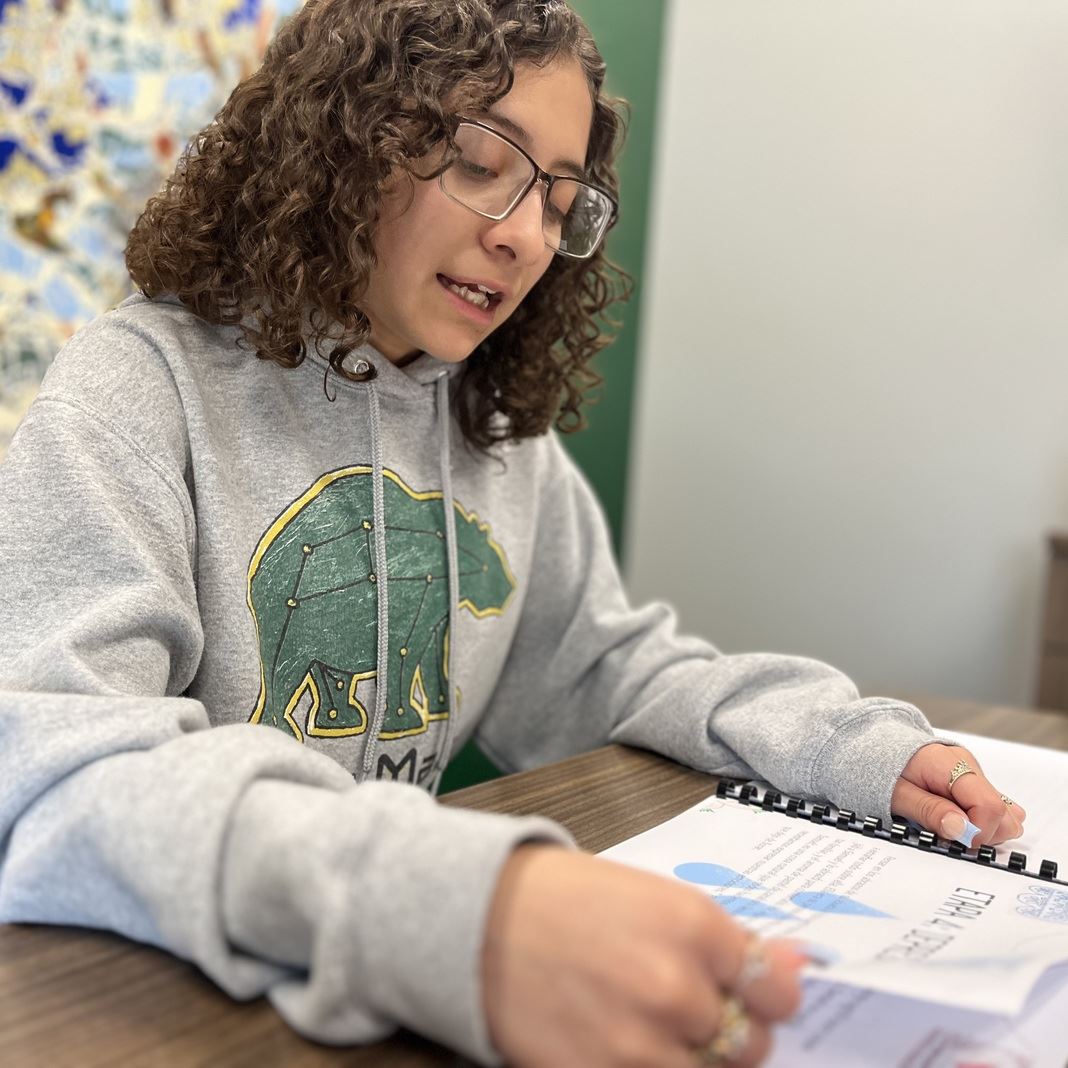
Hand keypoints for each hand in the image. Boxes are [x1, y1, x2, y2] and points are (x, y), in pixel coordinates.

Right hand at [481, 845, 805, 1066]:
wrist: (478, 919)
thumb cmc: (567, 899)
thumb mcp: (653, 897)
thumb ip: (723, 939)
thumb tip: (794, 968)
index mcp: (694, 927)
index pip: (777, 990)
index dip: (767, 992)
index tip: (754, 991)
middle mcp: (676, 990)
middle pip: (750, 1044)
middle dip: (728, 1028)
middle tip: (685, 1004)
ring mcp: (640, 1046)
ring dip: (689, 1056)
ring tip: (645, 1020)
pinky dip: (650, 1067)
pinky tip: (620, 1040)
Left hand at [891, 742, 1026, 847]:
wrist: (879, 746)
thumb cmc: (884, 768)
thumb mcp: (897, 794)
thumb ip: (929, 810)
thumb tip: (961, 829)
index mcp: (951, 764)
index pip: (990, 806)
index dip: (978, 833)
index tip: (956, 841)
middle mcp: (970, 766)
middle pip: (1005, 814)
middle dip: (982, 834)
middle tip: (949, 832)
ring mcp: (976, 775)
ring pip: (1006, 815)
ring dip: (983, 830)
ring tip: (949, 823)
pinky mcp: (975, 784)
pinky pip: (996, 810)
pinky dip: (982, 822)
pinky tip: (956, 819)